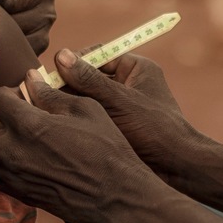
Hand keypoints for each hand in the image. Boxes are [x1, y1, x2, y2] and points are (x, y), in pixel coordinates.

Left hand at [0, 72, 155, 222]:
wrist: (117, 196)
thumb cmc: (107, 148)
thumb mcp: (85, 109)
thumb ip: (51, 93)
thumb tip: (30, 78)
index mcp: (30, 126)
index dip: (5, 90)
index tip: (19, 92)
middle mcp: (13, 152)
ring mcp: (14, 176)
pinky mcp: (20, 194)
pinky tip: (12, 153)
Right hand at [51, 50, 204, 180]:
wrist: (177, 168)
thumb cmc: (154, 130)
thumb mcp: (119, 101)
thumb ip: (89, 80)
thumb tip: (61, 55)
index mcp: (136, 68)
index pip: (97, 54)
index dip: (74, 62)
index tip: (53, 74)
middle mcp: (128, 83)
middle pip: (89, 76)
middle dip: (68, 85)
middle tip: (44, 95)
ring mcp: (122, 105)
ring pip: (88, 98)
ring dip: (71, 104)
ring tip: (48, 110)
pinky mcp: (117, 125)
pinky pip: (92, 116)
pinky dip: (78, 119)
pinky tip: (60, 126)